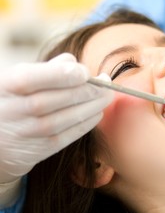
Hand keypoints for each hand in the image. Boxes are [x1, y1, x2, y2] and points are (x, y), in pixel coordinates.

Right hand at [0, 53, 113, 183]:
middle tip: (106, 84)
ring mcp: (27, 132)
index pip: (34, 78)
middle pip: (57, 99)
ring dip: (92, 106)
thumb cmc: (13, 100)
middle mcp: (13, 110)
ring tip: (106, 96)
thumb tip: (74, 63)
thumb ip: (46, 69)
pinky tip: (97, 112)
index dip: (64, 74)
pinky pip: (68, 136)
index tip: (85, 72)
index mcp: (7, 86)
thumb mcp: (18, 78)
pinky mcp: (39, 149)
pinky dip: (86, 123)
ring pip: (66, 118)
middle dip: (88, 90)